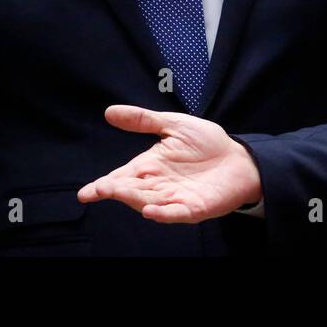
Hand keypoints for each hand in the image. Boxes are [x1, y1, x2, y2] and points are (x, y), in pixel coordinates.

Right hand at [78, 105, 261, 222]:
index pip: (122, 177)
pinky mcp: (195, 208)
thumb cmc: (207, 142)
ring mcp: (176, 198)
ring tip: (117, 193)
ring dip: (133, 200)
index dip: (104, 185)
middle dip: (114, 191)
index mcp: (151, 166)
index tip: (86, 192)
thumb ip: (143, 121)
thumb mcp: (173, 124)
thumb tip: (110, 112)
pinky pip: (176, 214)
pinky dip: (164, 214)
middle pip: (132, 191)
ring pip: (149, 202)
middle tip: (98, 190)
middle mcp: (160, 185)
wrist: (240, 158)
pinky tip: (151, 211)